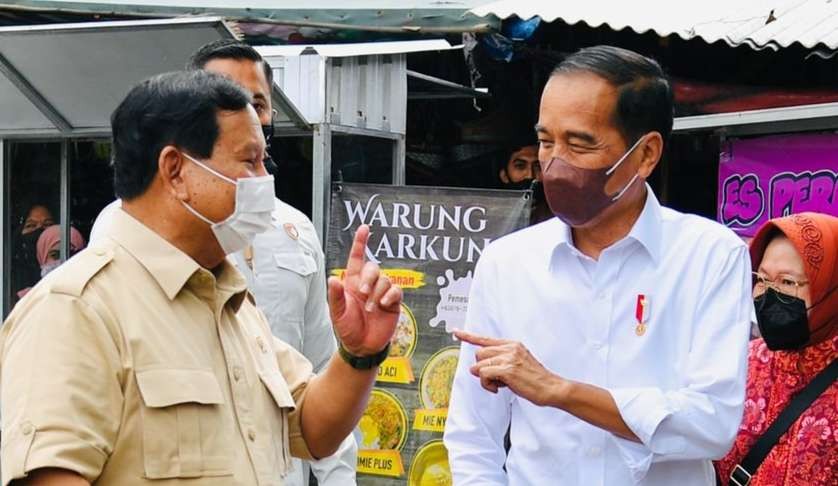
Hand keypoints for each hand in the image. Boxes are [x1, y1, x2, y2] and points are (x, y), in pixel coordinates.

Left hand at [328, 225, 402, 356]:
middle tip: (363, 294)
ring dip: (378, 292)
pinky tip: (384, 305)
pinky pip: (396, 291)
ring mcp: (381, 293)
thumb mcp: (337, 313)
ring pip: (385, 279)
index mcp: (353, 283)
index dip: (361, 242)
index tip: (365, 228)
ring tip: (371, 308)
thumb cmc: (347, 329)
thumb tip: (333, 278)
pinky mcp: (393, 303)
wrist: (362, 347)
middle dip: (369, 278)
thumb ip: (335, 296)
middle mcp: (368, 285)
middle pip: (373, 267)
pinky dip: (390, 296)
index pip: (357, 258)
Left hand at [454, 329, 565, 406]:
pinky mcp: (507, 369)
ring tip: (500, 384)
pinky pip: (483, 375)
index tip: (456, 332)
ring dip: (485, 379)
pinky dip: (487, 384)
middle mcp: (509, 348)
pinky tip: (499, 388)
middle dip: (482, 369)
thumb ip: (501, 361)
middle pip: (479, 354)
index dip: (469, 336)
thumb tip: (479, 368)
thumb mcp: (518, 364)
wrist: (552, 388)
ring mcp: (509, 358)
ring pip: (479, 366)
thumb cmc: (535, 380)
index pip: (485, 339)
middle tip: (496, 380)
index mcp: (512, 345)